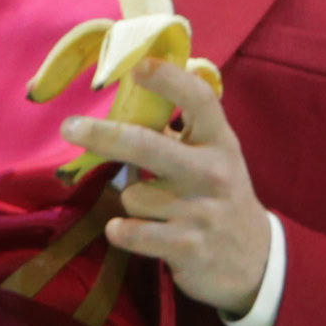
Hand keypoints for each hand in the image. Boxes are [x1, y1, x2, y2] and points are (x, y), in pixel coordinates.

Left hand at [72, 59, 269, 317]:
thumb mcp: (216, 156)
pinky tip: (132, 230)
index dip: (168, 79)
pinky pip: (130, 231)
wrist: (255, 259)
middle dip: (104, 135)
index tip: (138, 66)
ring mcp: (201, 211)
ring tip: (154, 210)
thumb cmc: (221, 196)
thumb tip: (131, 97)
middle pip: (147, 145)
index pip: (199, 99)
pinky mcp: (187, 246)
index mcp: (220, 142)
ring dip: (132, 201)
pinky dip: (122, 231)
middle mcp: (213, 172)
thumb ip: (183, 131)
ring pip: (132, 195)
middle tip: (70, 127)